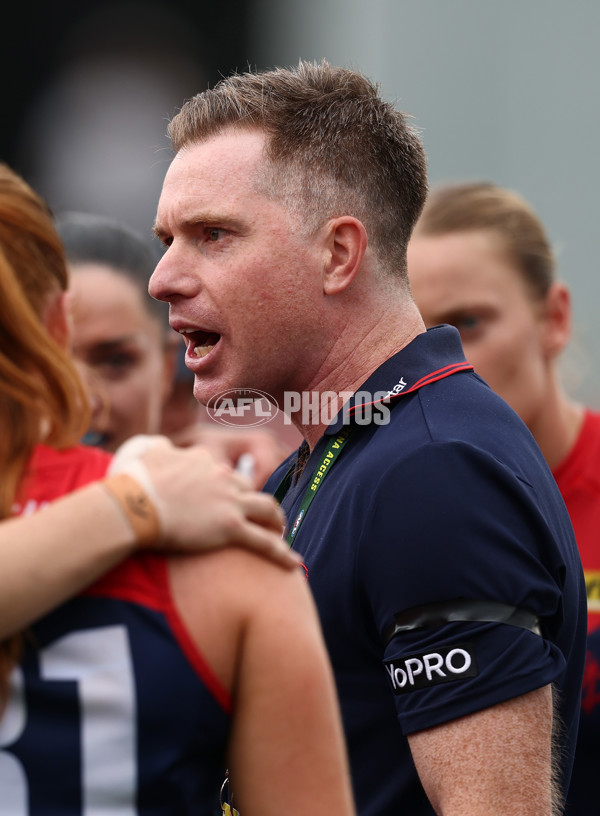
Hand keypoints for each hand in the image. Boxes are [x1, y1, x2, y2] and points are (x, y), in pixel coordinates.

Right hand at [109, 436, 298, 567]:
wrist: (130, 506)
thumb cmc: (130, 482)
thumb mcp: (144, 452)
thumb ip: (157, 446)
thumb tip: (161, 446)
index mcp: (204, 460)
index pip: (225, 472)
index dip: (228, 487)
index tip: (226, 499)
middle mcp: (222, 476)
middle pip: (249, 488)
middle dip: (254, 502)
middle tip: (257, 517)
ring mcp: (229, 502)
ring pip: (267, 508)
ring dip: (276, 520)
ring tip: (279, 532)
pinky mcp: (230, 528)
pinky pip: (265, 542)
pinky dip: (282, 553)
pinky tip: (295, 564)